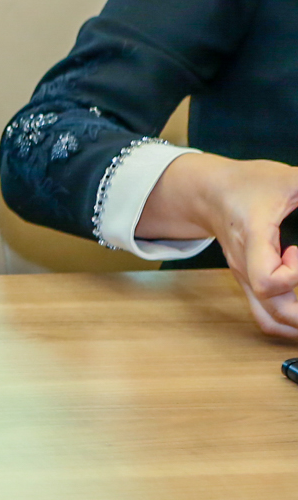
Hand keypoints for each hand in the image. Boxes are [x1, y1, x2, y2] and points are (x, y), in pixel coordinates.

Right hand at [141, 153, 297, 336]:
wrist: (210, 193)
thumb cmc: (247, 184)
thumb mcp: (288, 179)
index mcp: (253, 239)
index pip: (266, 279)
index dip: (293, 275)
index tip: (297, 251)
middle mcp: (247, 265)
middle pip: (274, 313)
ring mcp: (246, 277)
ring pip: (269, 321)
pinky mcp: (249, 281)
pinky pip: (267, 314)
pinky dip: (289, 321)